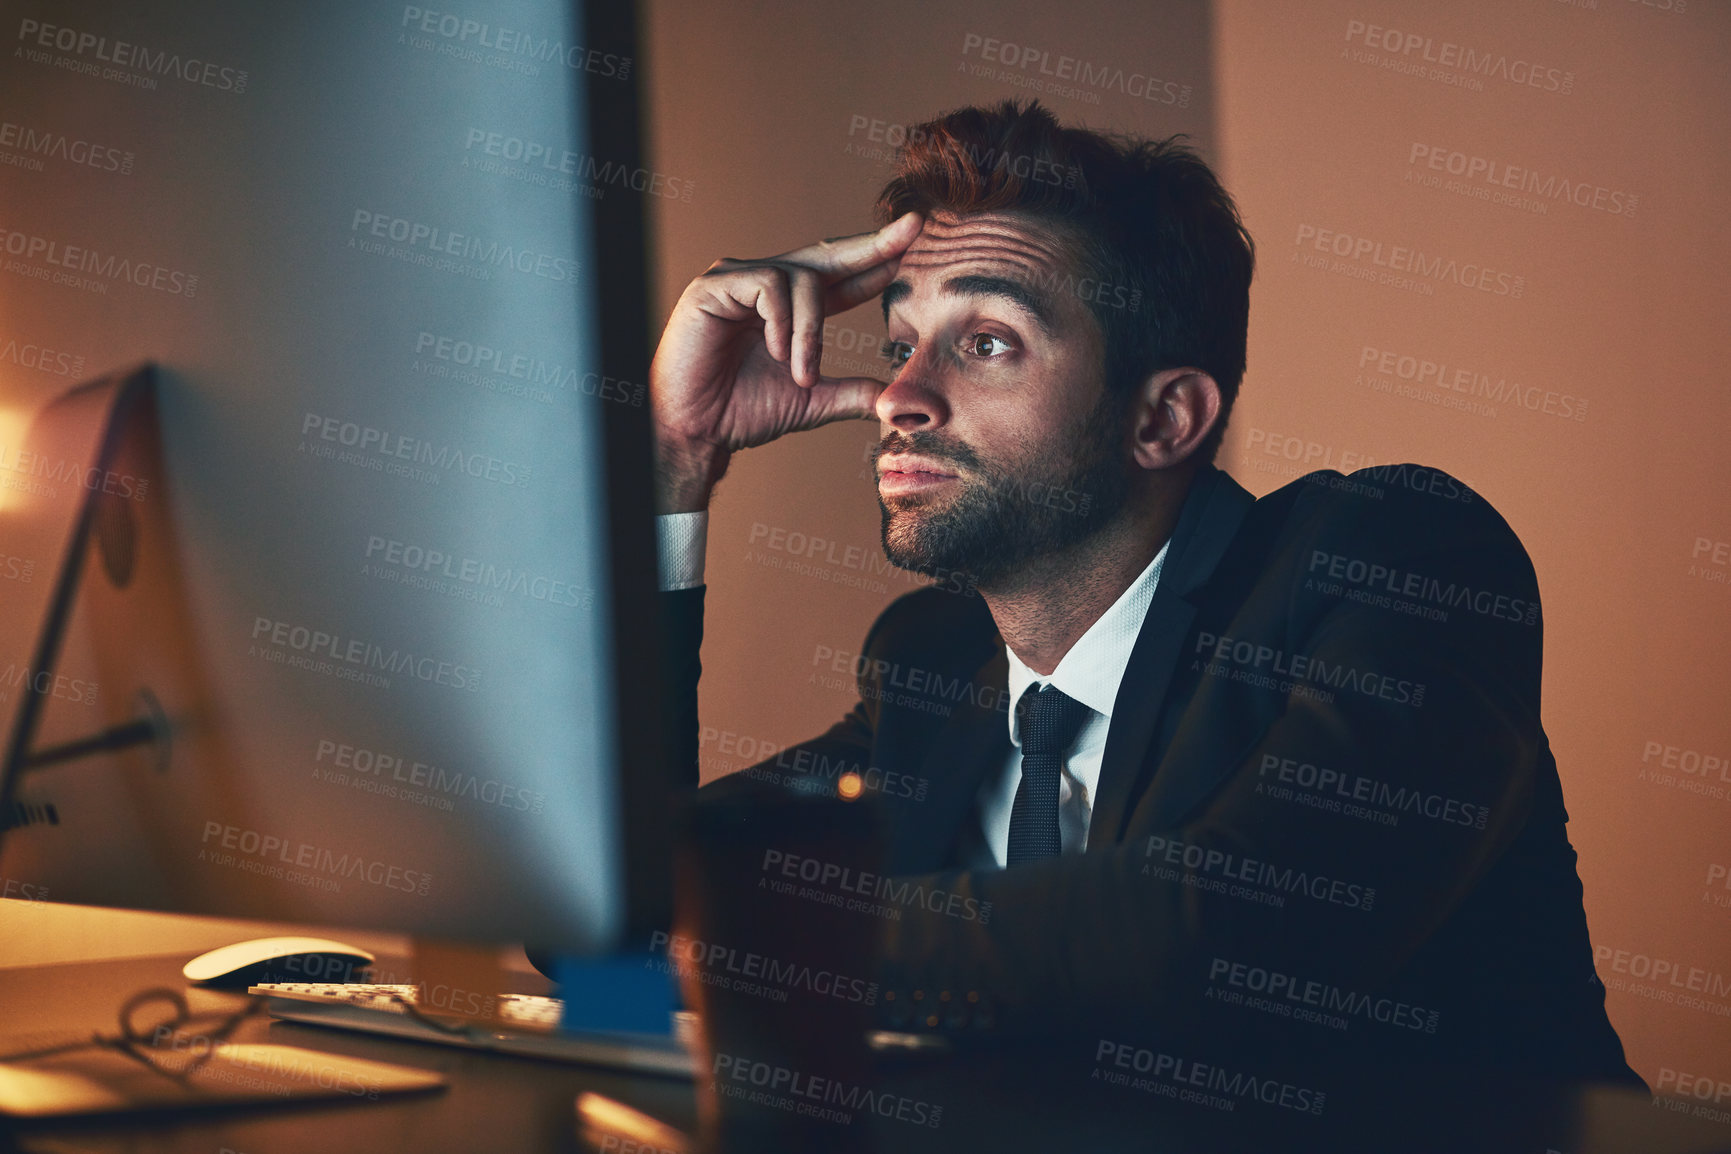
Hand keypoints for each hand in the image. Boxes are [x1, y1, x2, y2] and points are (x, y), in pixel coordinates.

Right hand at [649, 212, 922, 511]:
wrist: (696, 432)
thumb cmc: (742, 413)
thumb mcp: (812, 401)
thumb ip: (852, 393)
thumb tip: (895, 399)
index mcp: (792, 308)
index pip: (843, 276)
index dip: (878, 261)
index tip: (916, 243)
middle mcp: (767, 285)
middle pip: (829, 255)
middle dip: (873, 243)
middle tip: (915, 227)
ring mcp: (739, 280)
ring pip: (802, 279)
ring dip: (811, 330)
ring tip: (801, 372)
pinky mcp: (714, 286)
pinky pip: (767, 285)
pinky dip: (781, 321)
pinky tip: (776, 352)